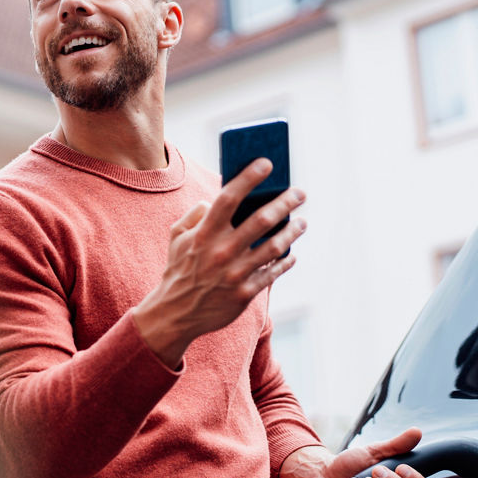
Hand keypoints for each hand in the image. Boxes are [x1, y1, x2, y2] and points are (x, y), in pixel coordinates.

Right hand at [132, 159, 305, 366]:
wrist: (175, 314)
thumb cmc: (179, 270)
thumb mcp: (177, 238)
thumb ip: (194, 215)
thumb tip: (215, 199)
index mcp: (203, 233)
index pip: (229, 198)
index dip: (248, 178)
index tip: (267, 163)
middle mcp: (221, 251)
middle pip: (261, 220)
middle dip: (285, 202)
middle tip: (300, 193)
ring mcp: (234, 273)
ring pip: (274, 246)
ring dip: (292, 231)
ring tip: (302, 222)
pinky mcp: (244, 293)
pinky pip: (272, 272)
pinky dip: (285, 261)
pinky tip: (291, 253)